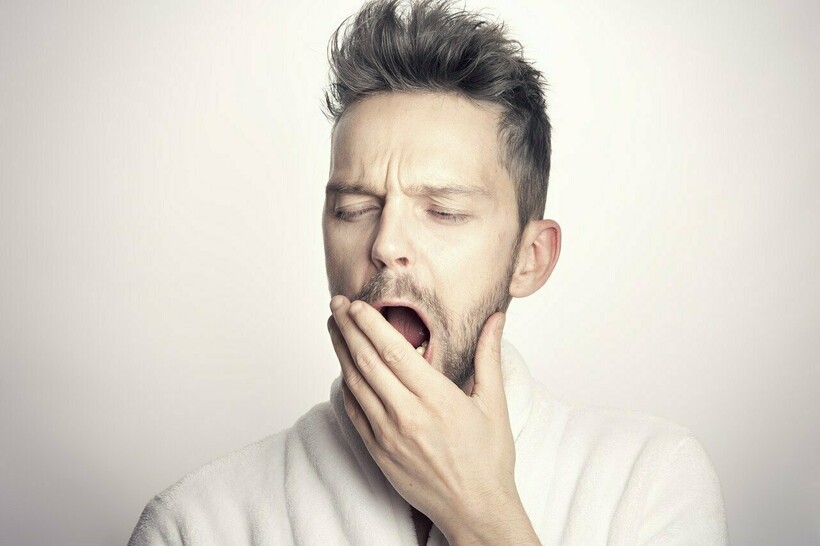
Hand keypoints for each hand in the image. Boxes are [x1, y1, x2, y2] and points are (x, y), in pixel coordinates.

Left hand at [328, 296, 538, 544]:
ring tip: (334, 327)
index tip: (357, 304)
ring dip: (341, 352)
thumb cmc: (488, 459)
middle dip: (348, 328)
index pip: (392, 351)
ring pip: (355, 384)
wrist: (475, 510)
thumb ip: (489, 356)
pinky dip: (345, 386)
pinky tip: (343, 369)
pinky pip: (354, 412)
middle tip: (337, 304)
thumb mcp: (494, 404)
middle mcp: (407, 415)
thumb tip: (497, 319)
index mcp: (436, 398)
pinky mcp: (378, 452)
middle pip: (367, 361)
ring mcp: (388, 435)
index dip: (370, 324)